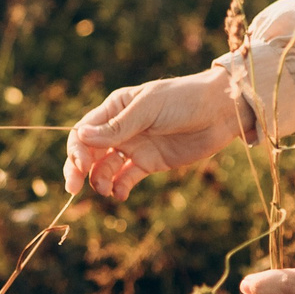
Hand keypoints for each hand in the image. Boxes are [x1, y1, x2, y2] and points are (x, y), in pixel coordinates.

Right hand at [64, 71, 244, 199]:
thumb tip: (81, 137)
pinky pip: (127, 178)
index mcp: (116, 108)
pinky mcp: (150, 163)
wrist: (221, 111)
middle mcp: (121, 128)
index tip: (81, 164)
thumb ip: (118, 126)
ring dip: (100, 181)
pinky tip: (121, 194)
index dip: (77, 148)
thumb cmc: (184, 99)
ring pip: (105, 168)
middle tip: (73, 188)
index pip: (84, 131)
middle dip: (78, 169)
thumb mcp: (149, 109)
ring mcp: (135, 146)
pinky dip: (120, 188)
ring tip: (107, 190)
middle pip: (89, 151)